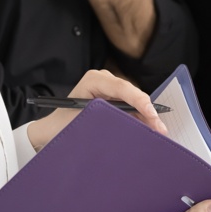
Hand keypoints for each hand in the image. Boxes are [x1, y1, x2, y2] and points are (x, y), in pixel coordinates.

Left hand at [26, 69, 165, 150]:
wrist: (50, 132)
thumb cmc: (62, 127)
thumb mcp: (84, 124)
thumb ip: (108, 121)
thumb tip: (133, 126)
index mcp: (93, 80)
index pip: (122, 87)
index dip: (139, 101)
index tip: (152, 115)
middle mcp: (103, 80)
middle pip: (131, 93)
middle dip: (147, 110)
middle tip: (160, 128)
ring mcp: (108, 88)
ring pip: (134, 100)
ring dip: (146, 115)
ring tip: (158, 131)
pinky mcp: (112, 98)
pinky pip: (130, 106)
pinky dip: (139, 118)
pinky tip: (149, 128)